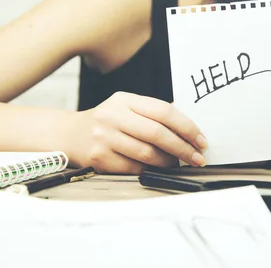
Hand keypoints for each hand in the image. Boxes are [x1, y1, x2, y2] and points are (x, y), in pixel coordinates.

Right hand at [68, 92, 207, 173]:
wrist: (69, 134)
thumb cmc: (107, 122)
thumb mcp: (126, 108)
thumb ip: (153, 113)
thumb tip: (188, 126)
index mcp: (125, 100)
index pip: (164, 111)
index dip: (187, 127)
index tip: (201, 140)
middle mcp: (113, 116)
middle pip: (157, 133)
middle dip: (183, 147)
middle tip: (198, 157)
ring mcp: (104, 137)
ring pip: (147, 153)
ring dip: (169, 161)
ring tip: (179, 163)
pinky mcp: (100, 158)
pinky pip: (134, 167)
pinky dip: (151, 169)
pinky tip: (158, 168)